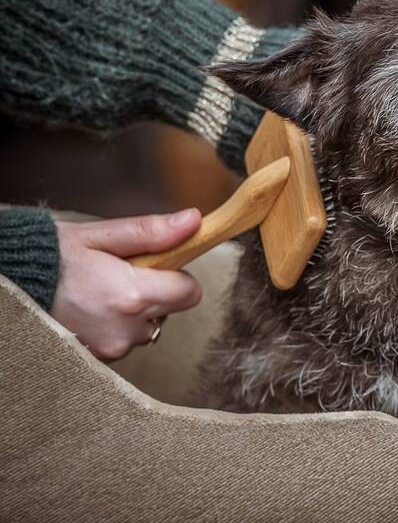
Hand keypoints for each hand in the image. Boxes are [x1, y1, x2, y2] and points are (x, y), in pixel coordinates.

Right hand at [52, 209, 202, 360]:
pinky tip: (91, 309)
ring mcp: (111, 349)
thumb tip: (193, 223)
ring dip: (134, 311)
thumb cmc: (51, 257)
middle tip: (119, 274)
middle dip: (155, 291)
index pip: (190, 292)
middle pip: (170, 310)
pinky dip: (116, 325)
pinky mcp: (98, 360)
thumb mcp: (100, 235)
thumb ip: (151, 232)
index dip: (178, 275)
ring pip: (147, 327)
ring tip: (99, 292)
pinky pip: (125, 340)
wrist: (8, 288)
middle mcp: (126, 330)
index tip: (157, 264)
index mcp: (132, 296)